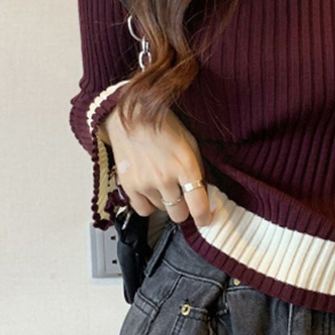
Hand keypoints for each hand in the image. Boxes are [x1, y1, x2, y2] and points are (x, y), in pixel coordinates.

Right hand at [101, 105, 213, 226]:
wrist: (130, 115)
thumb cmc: (161, 126)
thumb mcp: (190, 143)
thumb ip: (198, 170)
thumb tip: (205, 192)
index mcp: (185, 166)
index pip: (198, 206)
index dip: (204, 217)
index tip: (205, 218)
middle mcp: (165, 178)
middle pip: (180, 214)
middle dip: (184, 208)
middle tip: (183, 196)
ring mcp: (145, 183)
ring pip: (162, 211)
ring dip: (166, 202)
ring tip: (163, 183)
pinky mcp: (129, 186)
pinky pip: (143, 210)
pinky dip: (149, 204)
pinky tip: (151, 191)